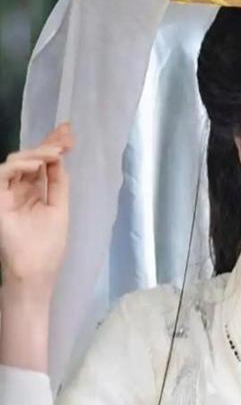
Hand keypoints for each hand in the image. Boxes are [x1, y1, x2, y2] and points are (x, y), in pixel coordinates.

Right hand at [0, 123, 72, 294]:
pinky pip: (4, 174)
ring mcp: (7, 193)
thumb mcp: (58, 209)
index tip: (69, 134)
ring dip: (38, 153)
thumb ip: (57, 185)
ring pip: (17, 162)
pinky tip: (38, 164)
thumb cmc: (47, 246)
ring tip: (56, 152)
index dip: (53, 147)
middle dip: (49, 143)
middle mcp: (20, 190)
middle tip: (66, 133)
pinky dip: (20, 165)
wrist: (34, 270)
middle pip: (31, 159)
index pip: (42, 165)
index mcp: (35, 193)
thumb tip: (60, 160)